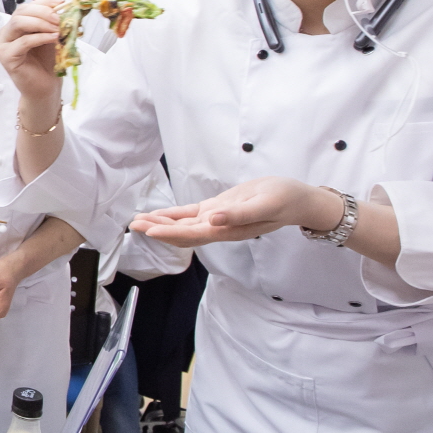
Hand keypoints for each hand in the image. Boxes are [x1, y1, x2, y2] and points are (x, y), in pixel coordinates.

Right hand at [0, 0, 62, 109]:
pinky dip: (40, 37)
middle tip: (61, 18)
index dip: (44, 3)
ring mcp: (3, 45)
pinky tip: (54, 38)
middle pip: (21, 13)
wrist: (45, 87)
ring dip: (41, 23)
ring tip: (58, 28)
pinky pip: (23, 42)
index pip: (26, 7)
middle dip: (43, 12)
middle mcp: (6, 34)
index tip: (63, 3)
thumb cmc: (47, 62)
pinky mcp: (6, 57)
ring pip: (18, 23)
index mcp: (15, 26)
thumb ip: (47, 12)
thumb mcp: (50, 32)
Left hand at [130, 176, 340, 246]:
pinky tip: (158, 214)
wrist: (298, 198)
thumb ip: (239, 215)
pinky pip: (192, 213)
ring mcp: (218, 219)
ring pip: (184, 224)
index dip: (169, 233)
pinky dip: (174, 214)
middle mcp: (219, 228)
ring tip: (138, 220)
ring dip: (161, 223)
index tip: (148, 230)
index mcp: (228, 229)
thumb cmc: (285, 200)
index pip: (193, 234)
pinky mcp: (219, 208)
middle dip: (157, 230)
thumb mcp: (264, 204)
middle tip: (134, 225)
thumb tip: (213, 220)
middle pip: (182, 232)